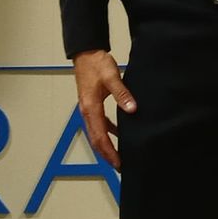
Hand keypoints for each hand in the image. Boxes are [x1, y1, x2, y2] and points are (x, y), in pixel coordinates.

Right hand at [73, 49, 136, 167]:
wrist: (85, 53)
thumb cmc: (96, 64)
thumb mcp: (112, 77)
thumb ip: (122, 94)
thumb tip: (131, 109)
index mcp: (91, 107)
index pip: (100, 136)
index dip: (109, 151)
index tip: (118, 162)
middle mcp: (87, 111)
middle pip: (96, 139)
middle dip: (106, 154)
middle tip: (119, 166)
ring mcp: (88, 108)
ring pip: (96, 132)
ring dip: (106, 145)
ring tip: (118, 154)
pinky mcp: (91, 104)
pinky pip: (99, 123)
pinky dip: (107, 131)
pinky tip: (118, 133)